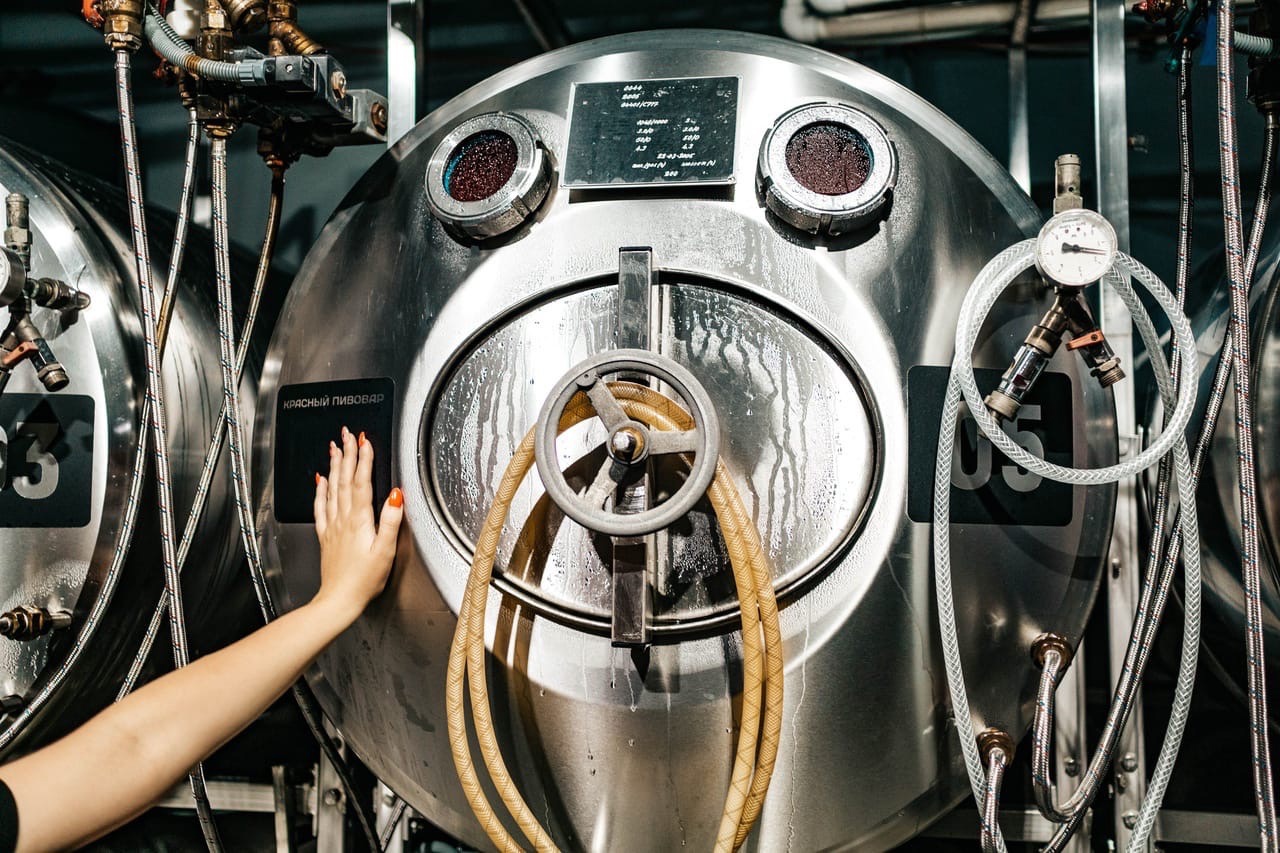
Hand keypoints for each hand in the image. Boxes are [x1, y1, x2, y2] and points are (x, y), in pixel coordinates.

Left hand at [312, 426, 403, 622]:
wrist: (338, 600)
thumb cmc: (364, 580)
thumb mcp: (385, 551)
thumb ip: (391, 521)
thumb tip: (397, 496)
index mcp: (360, 521)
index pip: (361, 483)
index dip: (364, 460)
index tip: (365, 440)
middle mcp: (343, 519)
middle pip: (345, 479)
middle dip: (347, 454)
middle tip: (347, 434)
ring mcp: (332, 526)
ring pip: (331, 488)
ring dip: (334, 466)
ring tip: (335, 447)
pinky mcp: (326, 535)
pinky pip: (320, 506)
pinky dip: (320, 490)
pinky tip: (319, 480)